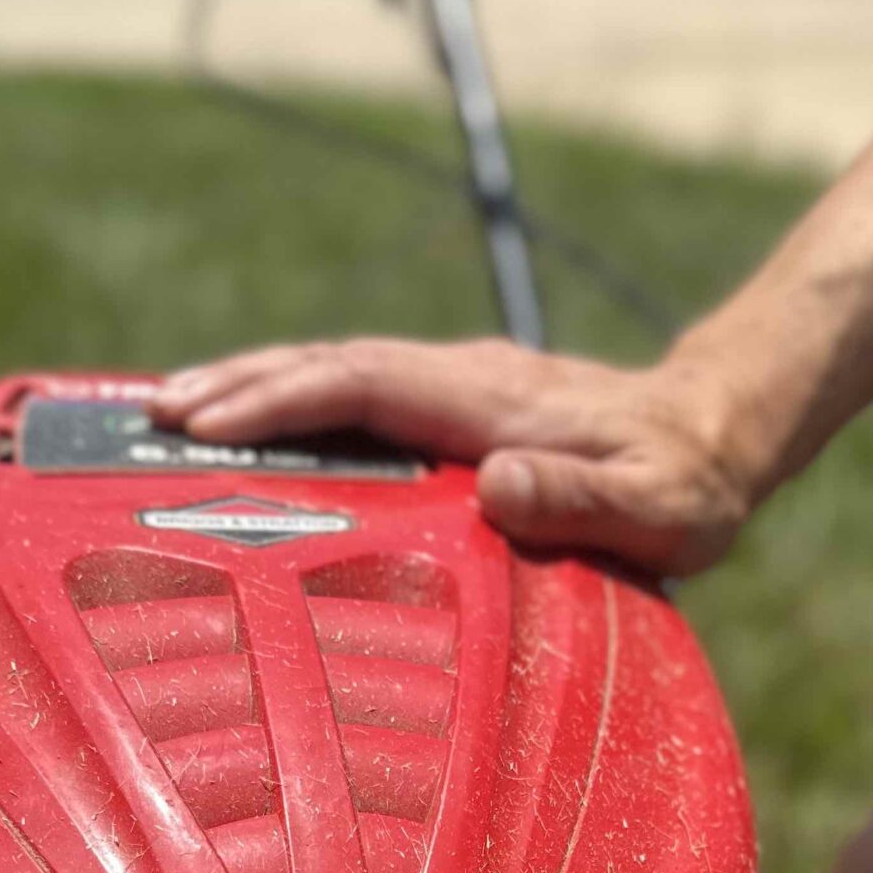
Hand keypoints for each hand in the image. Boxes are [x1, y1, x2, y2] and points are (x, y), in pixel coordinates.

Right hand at [146, 339, 776, 575]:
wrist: (721, 429)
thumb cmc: (691, 484)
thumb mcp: (659, 508)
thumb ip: (582, 496)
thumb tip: (496, 480)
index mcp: (494, 399)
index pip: (367, 385)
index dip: (285, 401)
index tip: (210, 424)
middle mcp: (466, 376)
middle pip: (331, 363)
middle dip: (239, 385)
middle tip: (151, 413)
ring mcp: (459, 382)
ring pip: (337, 370)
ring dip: (254, 385)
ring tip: (171, 410)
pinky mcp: (457, 399)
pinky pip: (357, 391)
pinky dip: (294, 399)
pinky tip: (254, 426)